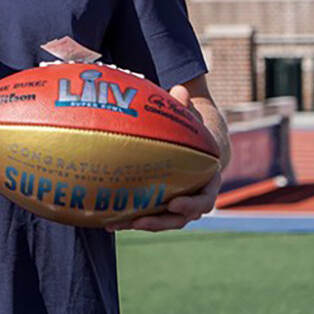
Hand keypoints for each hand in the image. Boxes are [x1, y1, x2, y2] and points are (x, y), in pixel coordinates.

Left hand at [109, 83, 223, 231]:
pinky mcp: (160, 206)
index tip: (175, 203)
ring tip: (116, 224)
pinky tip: (106, 220)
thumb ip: (186, 109)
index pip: (205, 200)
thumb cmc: (194, 133)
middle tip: (139, 222)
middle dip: (160, 221)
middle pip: (180, 217)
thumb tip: (180, 89)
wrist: (197, 148)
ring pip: (161, 221)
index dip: (191, 204)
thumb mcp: (193, 121)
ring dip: (140, 224)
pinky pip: (146, 216)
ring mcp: (177, 204)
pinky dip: (129, 219)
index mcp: (207, 181)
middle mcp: (194, 197)